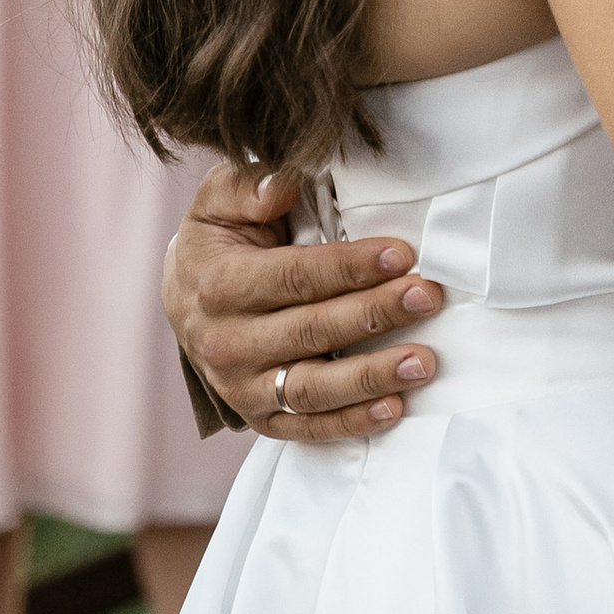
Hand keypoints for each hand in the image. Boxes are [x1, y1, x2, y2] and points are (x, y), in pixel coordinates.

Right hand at [164, 158, 444, 441]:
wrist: (186, 298)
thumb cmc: (219, 243)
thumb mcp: (219, 202)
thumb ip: (246, 187)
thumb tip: (280, 187)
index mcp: (221, 285)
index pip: (295, 276)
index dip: (350, 267)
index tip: (402, 255)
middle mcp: (228, 341)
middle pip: (312, 330)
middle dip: (376, 313)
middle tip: (427, 297)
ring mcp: (242, 386)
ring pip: (312, 388)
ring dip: (372, 377)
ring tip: (423, 361)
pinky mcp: (260, 416)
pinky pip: (307, 426)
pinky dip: (351, 422)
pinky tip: (394, 408)